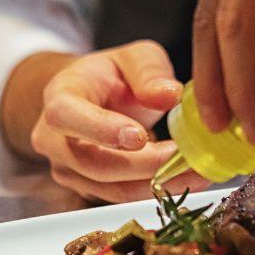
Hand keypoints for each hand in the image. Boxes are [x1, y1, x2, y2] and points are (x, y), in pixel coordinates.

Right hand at [1, 41, 208, 202]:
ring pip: (112, 189)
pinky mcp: (88, 190)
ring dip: (159, 184)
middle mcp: (55, 141)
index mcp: (59, 98)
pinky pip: (124, 196)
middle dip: (145, 166)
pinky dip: (158, 190)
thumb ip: (150, 72)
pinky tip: (188, 178)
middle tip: (187, 158)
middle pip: (95, 164)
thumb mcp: (133, 58)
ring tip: (200, 171)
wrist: (89, 100)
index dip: (101, 130)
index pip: (67, 117)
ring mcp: (69, 170)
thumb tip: (170, 94)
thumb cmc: (109, 75)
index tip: (140, 137)